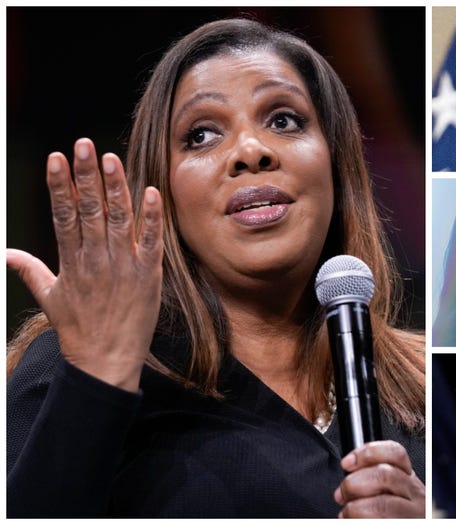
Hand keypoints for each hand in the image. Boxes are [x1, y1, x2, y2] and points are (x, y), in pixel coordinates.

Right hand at [7, 138, 162, 391]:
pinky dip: (151, 218)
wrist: (105, 362)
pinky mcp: (148, 275)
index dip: (60, 186)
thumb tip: (5, 253)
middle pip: (89, 210)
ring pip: (119, 219)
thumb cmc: (78, 330)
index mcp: (71, 262)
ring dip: (116, 188)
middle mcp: (96, 259)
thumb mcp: (49, 298)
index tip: (56, 157)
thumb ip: (31, 270)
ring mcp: (124, 266)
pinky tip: (151, 192)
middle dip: (86, 176)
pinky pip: (151, 241)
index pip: (64, 215)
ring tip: (110, 158)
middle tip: (83, 144)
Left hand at [334, 440, 424, 517]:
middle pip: (384, 475)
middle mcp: (416, 496)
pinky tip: (354, 523)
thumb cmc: (390, 517)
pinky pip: (379, 523)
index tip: (346, 463)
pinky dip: (359, 522)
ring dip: (355, 510)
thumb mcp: (387, 494)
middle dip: (353, 484)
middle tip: (342, 496)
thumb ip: (371, 479)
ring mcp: (414, 517)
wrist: (404, 524)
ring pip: (382, 504)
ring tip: (347, 516)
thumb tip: (348, 470)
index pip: (395, 453)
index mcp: (408, 480)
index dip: (368, 453)